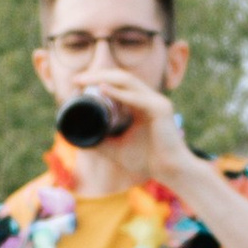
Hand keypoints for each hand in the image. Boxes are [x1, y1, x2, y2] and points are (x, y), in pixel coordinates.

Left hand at [70, 58, 194, 188]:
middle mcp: (149, 98)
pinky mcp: (161, 109)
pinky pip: (137, 98)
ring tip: (85, 81)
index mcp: (140, 103)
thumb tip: (77, 138)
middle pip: (121, 77)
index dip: (98, 79)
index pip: (118, 83)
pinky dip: (119, 94)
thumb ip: (100, 140)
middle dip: (97, 75)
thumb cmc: (147, 160)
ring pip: (127, 81)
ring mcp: (156, 101)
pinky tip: (103, 90)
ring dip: (104, 79)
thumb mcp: (116, 148)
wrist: (171, 172)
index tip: (76, 83)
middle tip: (76, 79)